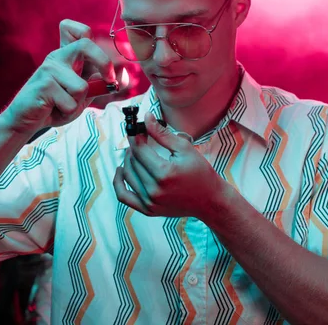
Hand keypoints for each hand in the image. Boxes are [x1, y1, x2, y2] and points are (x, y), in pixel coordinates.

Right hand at [0, 20, 115, 136]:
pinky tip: (53, 109)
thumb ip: (101, 85)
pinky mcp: (43, 84)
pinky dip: (67, 112)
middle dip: (103, 62)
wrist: (27, 120)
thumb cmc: (56, 105)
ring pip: (82, 86)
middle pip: (86, 44)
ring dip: (77, 103)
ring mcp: (49, 69)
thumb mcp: (84, 95)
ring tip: (63, 105)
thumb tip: (123, 75)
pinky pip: (70, 102)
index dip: (98, 40)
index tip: (108, 66)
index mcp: (68, 56)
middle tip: (109, 81)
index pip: (80, 31)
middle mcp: (58, 57)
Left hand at [113, 112, 231, 220]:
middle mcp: (154, 190)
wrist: (209, 200)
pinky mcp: (148, 210)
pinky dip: (118, 182)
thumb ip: (162, 134)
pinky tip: (121, 170)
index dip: (135, 136)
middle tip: (140, 138)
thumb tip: (147, 117)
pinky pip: (123, 196)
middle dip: (134, 146)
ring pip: (127, 175)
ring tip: (136, 152)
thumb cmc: (201, 173)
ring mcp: (150, 202)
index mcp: (164, 173)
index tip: (137, 128)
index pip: (139, 149)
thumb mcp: (184, 149)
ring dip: (128, 160)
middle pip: (132, 161)